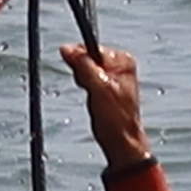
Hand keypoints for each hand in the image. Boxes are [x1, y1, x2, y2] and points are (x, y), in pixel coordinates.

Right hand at [62, 42, 153, 167]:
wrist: (121, 142)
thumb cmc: (116, 119)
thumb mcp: (98, 88)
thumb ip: (83, 66)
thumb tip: (66, 48)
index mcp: (123, 61)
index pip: (91, 48)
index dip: (80, 61)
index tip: (82, 77)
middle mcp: (120, 65)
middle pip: (86, 58)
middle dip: (82, 74)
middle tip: (91, 90)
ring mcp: (112, 75)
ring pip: (84, 69)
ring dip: (83, 82)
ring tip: (94, 97)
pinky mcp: (105, 86)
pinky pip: (86, 78)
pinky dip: (84, 88)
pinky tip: (93, 100)